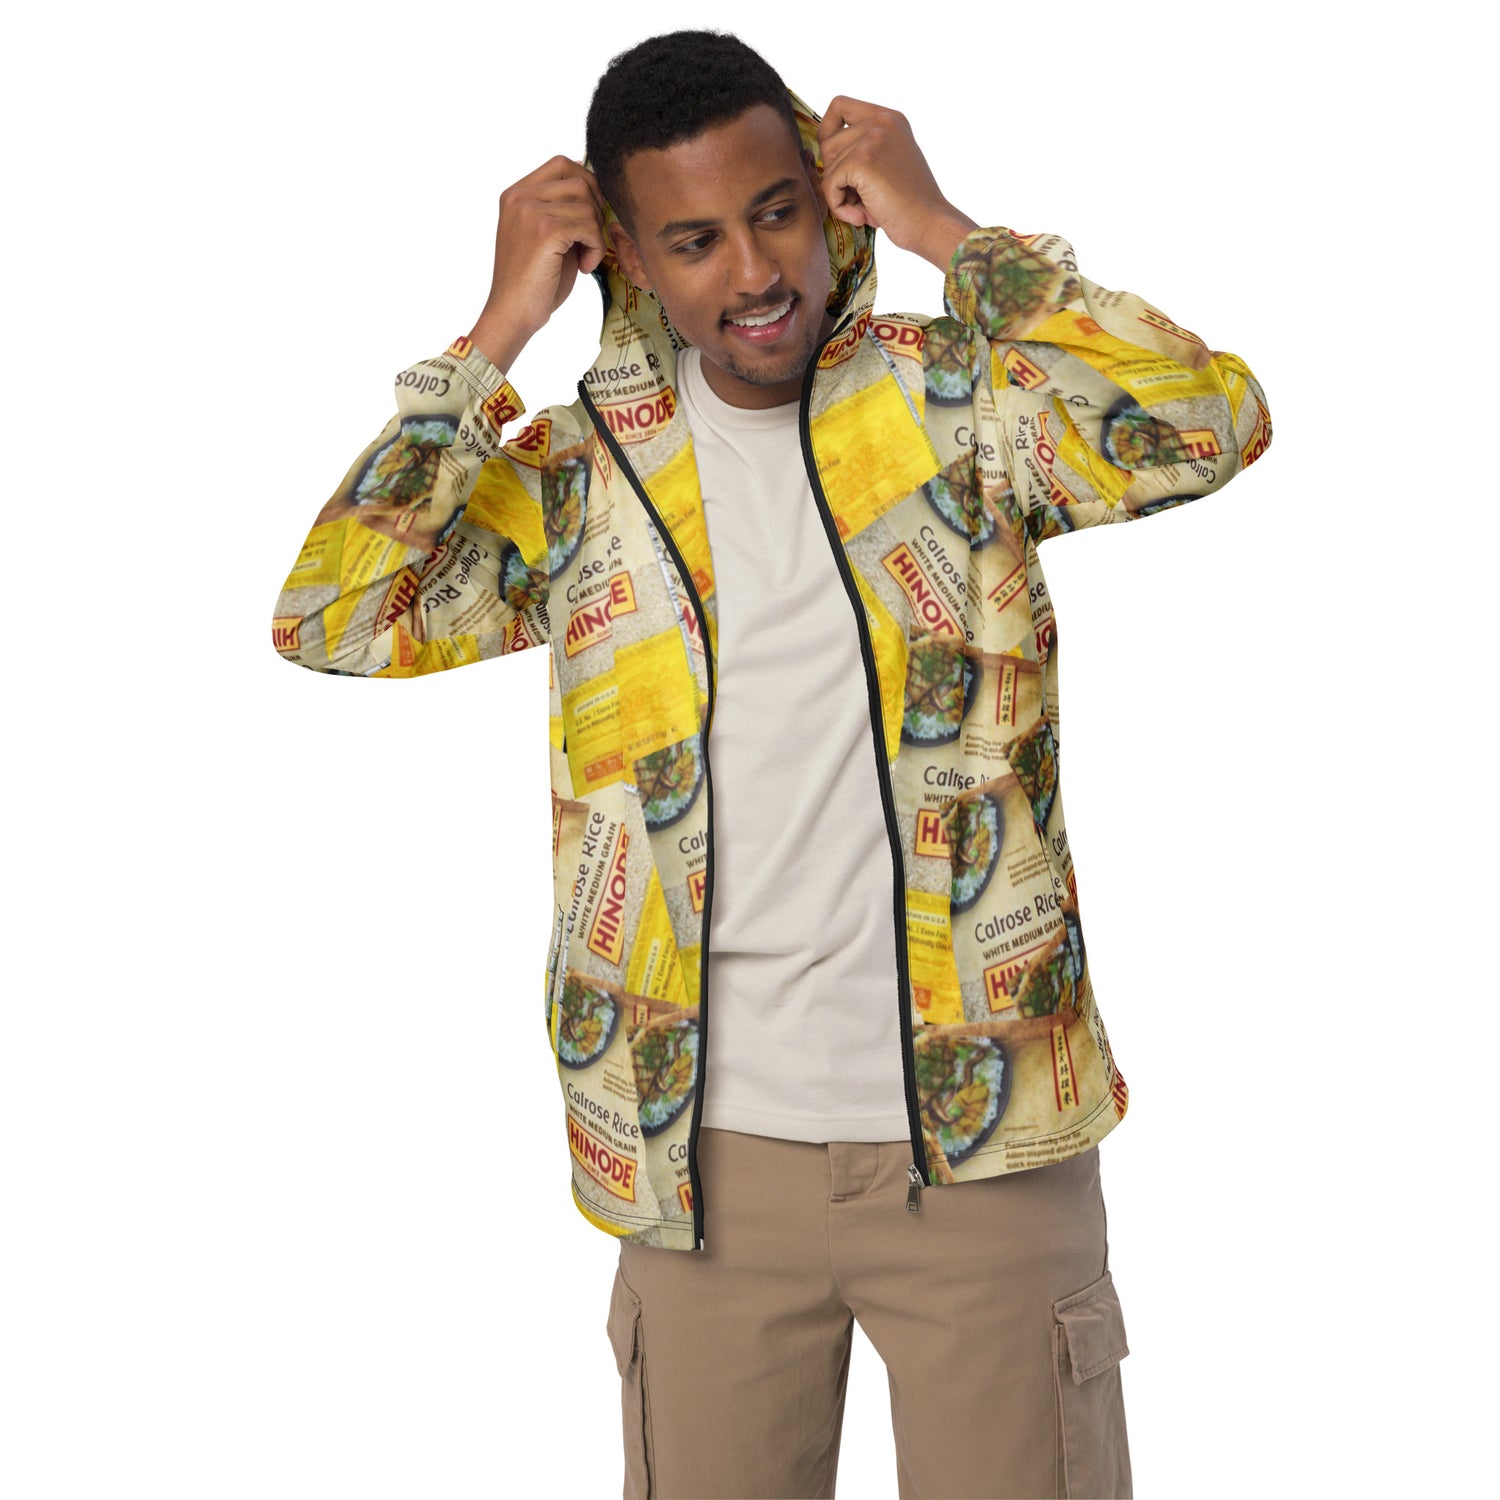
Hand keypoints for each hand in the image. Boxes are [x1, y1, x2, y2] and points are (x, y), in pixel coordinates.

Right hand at [469, 156, 609, 366]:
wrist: (513, 314)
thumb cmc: (534, 282)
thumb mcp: (547, 235)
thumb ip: (563, 208)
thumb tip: (593, 182)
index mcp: (516, 194)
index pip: (561, 163)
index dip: (587, 184)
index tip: (591, 216)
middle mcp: (519, 197)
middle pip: (579, 181)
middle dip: (596, 211)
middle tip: (590, 241)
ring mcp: (529, 211)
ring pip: (588, 205)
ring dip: (596, 235)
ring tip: (585, 259)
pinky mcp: (544, 231)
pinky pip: (589, 226)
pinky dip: (595, 249)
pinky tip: (585, 267)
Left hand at [815, 96, 978, 269]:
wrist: (930, 224)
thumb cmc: (910, 205)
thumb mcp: (890, 162)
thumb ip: (863, 147)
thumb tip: (822, 148)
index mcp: (889, 118)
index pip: (839, 105)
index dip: (827, 132)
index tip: (836, 161)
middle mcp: (881, 121)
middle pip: (827, 141)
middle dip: (836, 175)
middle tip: (860, 199)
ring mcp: (872, 138)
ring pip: (827, 165)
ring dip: (839, 194)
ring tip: (863, 209)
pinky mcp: (862, 160)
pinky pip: (829, 185)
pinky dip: (839, 207)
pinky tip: (862, 217)